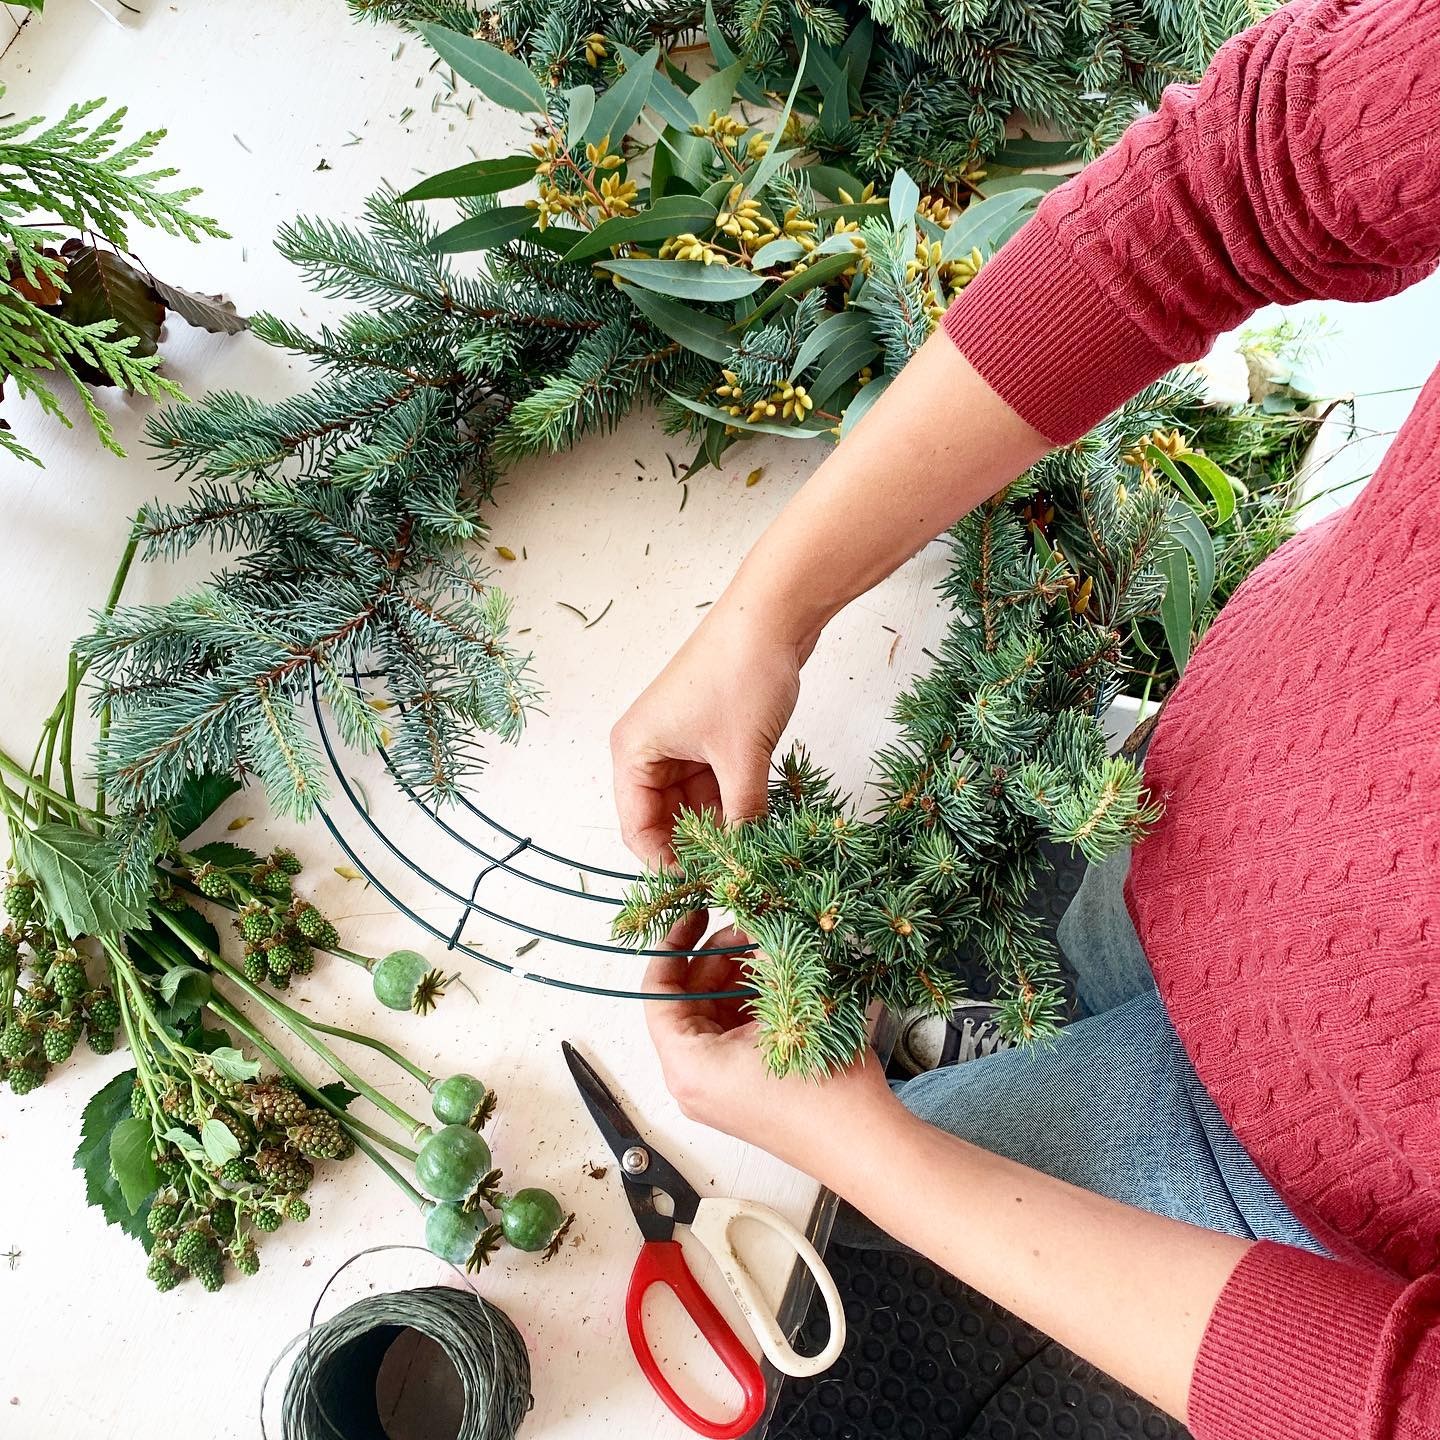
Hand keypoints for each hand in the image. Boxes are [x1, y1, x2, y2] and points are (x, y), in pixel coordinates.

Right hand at [610, 595, 809, 864]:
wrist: (773, 615)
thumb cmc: (741, 674)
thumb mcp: (742, 757)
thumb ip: (742, 817)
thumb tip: (746, 863)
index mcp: (633, 750)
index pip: (637, 830)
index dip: (668, 864)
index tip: (706, 888)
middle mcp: (648, 748)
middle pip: (663, 820)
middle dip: (696, 848)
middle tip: (732, 876)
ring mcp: (679, 741)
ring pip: (693, 805)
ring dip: (719, 827)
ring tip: (750, 854)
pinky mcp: (709, 735)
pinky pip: (714, 785)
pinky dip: (733, 805)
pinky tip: (757, 825)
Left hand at [642, 913, 899, 1181]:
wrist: (864, 1145)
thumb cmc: (825, 1089)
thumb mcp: (790, 1005)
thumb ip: (763, 957)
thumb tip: (752, 921)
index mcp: (687, 1065)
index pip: (657, 991)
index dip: (674, 944)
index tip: (697, 915)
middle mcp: (691, 1083)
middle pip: (686, 1002)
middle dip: (716, 959)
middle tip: (751, 930)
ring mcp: (715, 1091)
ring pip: (711, 1017)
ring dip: (736, 979)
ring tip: (771, 952)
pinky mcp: (740, 1093)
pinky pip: (730, 1037)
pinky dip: (748, 1006)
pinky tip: (778, 981)